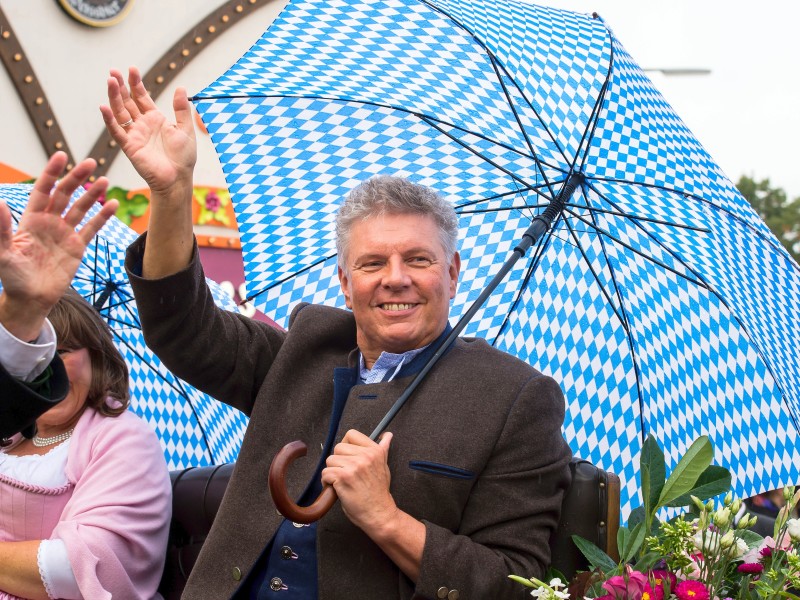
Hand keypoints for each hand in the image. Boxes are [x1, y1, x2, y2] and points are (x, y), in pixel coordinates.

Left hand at [0, 152, 116, 339]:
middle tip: (90, 163)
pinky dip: (102, 216)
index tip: (61, 156)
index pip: (42, 190)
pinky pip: (92, 228)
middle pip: (65, 194)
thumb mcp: (2, 253)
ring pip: (80, 208)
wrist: (31, 298)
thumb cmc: (12, 277)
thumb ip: (1, 230)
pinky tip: (112, 204)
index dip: (51, 173)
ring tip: (104, 181)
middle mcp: (49, 222)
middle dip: (76, 178)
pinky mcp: (77, 246)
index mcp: (30, 219)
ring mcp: (64, 233)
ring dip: (92, 194)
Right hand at [100, 66, 195, 195]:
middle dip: (120, 86)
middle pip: (127, 101)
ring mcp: (134, 135)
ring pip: (120, 112)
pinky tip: (104, 107)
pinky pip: (116, 131)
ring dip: (114, 97)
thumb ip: (181, 109)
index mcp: (155, 119)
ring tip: (110, 81)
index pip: (142, 97)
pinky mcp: (129, 146)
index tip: (132, 69)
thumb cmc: (183, 157)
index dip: (136, 83)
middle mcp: (142, 125)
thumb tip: (181, 87)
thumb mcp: (185, 129)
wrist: (178, 178)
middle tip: (113, 71)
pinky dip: (109, 120)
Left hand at [321, 430, 397, 532]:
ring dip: (332, 472)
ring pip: (330, 460)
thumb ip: (382, 450)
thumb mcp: (384, 467)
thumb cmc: (379, 492)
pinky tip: (336, 488)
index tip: (348, 457)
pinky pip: (326, 473)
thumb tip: (388, 435)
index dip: (346, 446)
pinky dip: (327, 482)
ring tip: (342, 482)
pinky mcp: (343, 477)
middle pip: (338, 447)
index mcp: (375, 450)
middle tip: (346, 473)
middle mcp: (365, 456)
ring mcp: (354, 466)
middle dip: (338, 461)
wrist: (379, 513)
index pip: (351, 434)